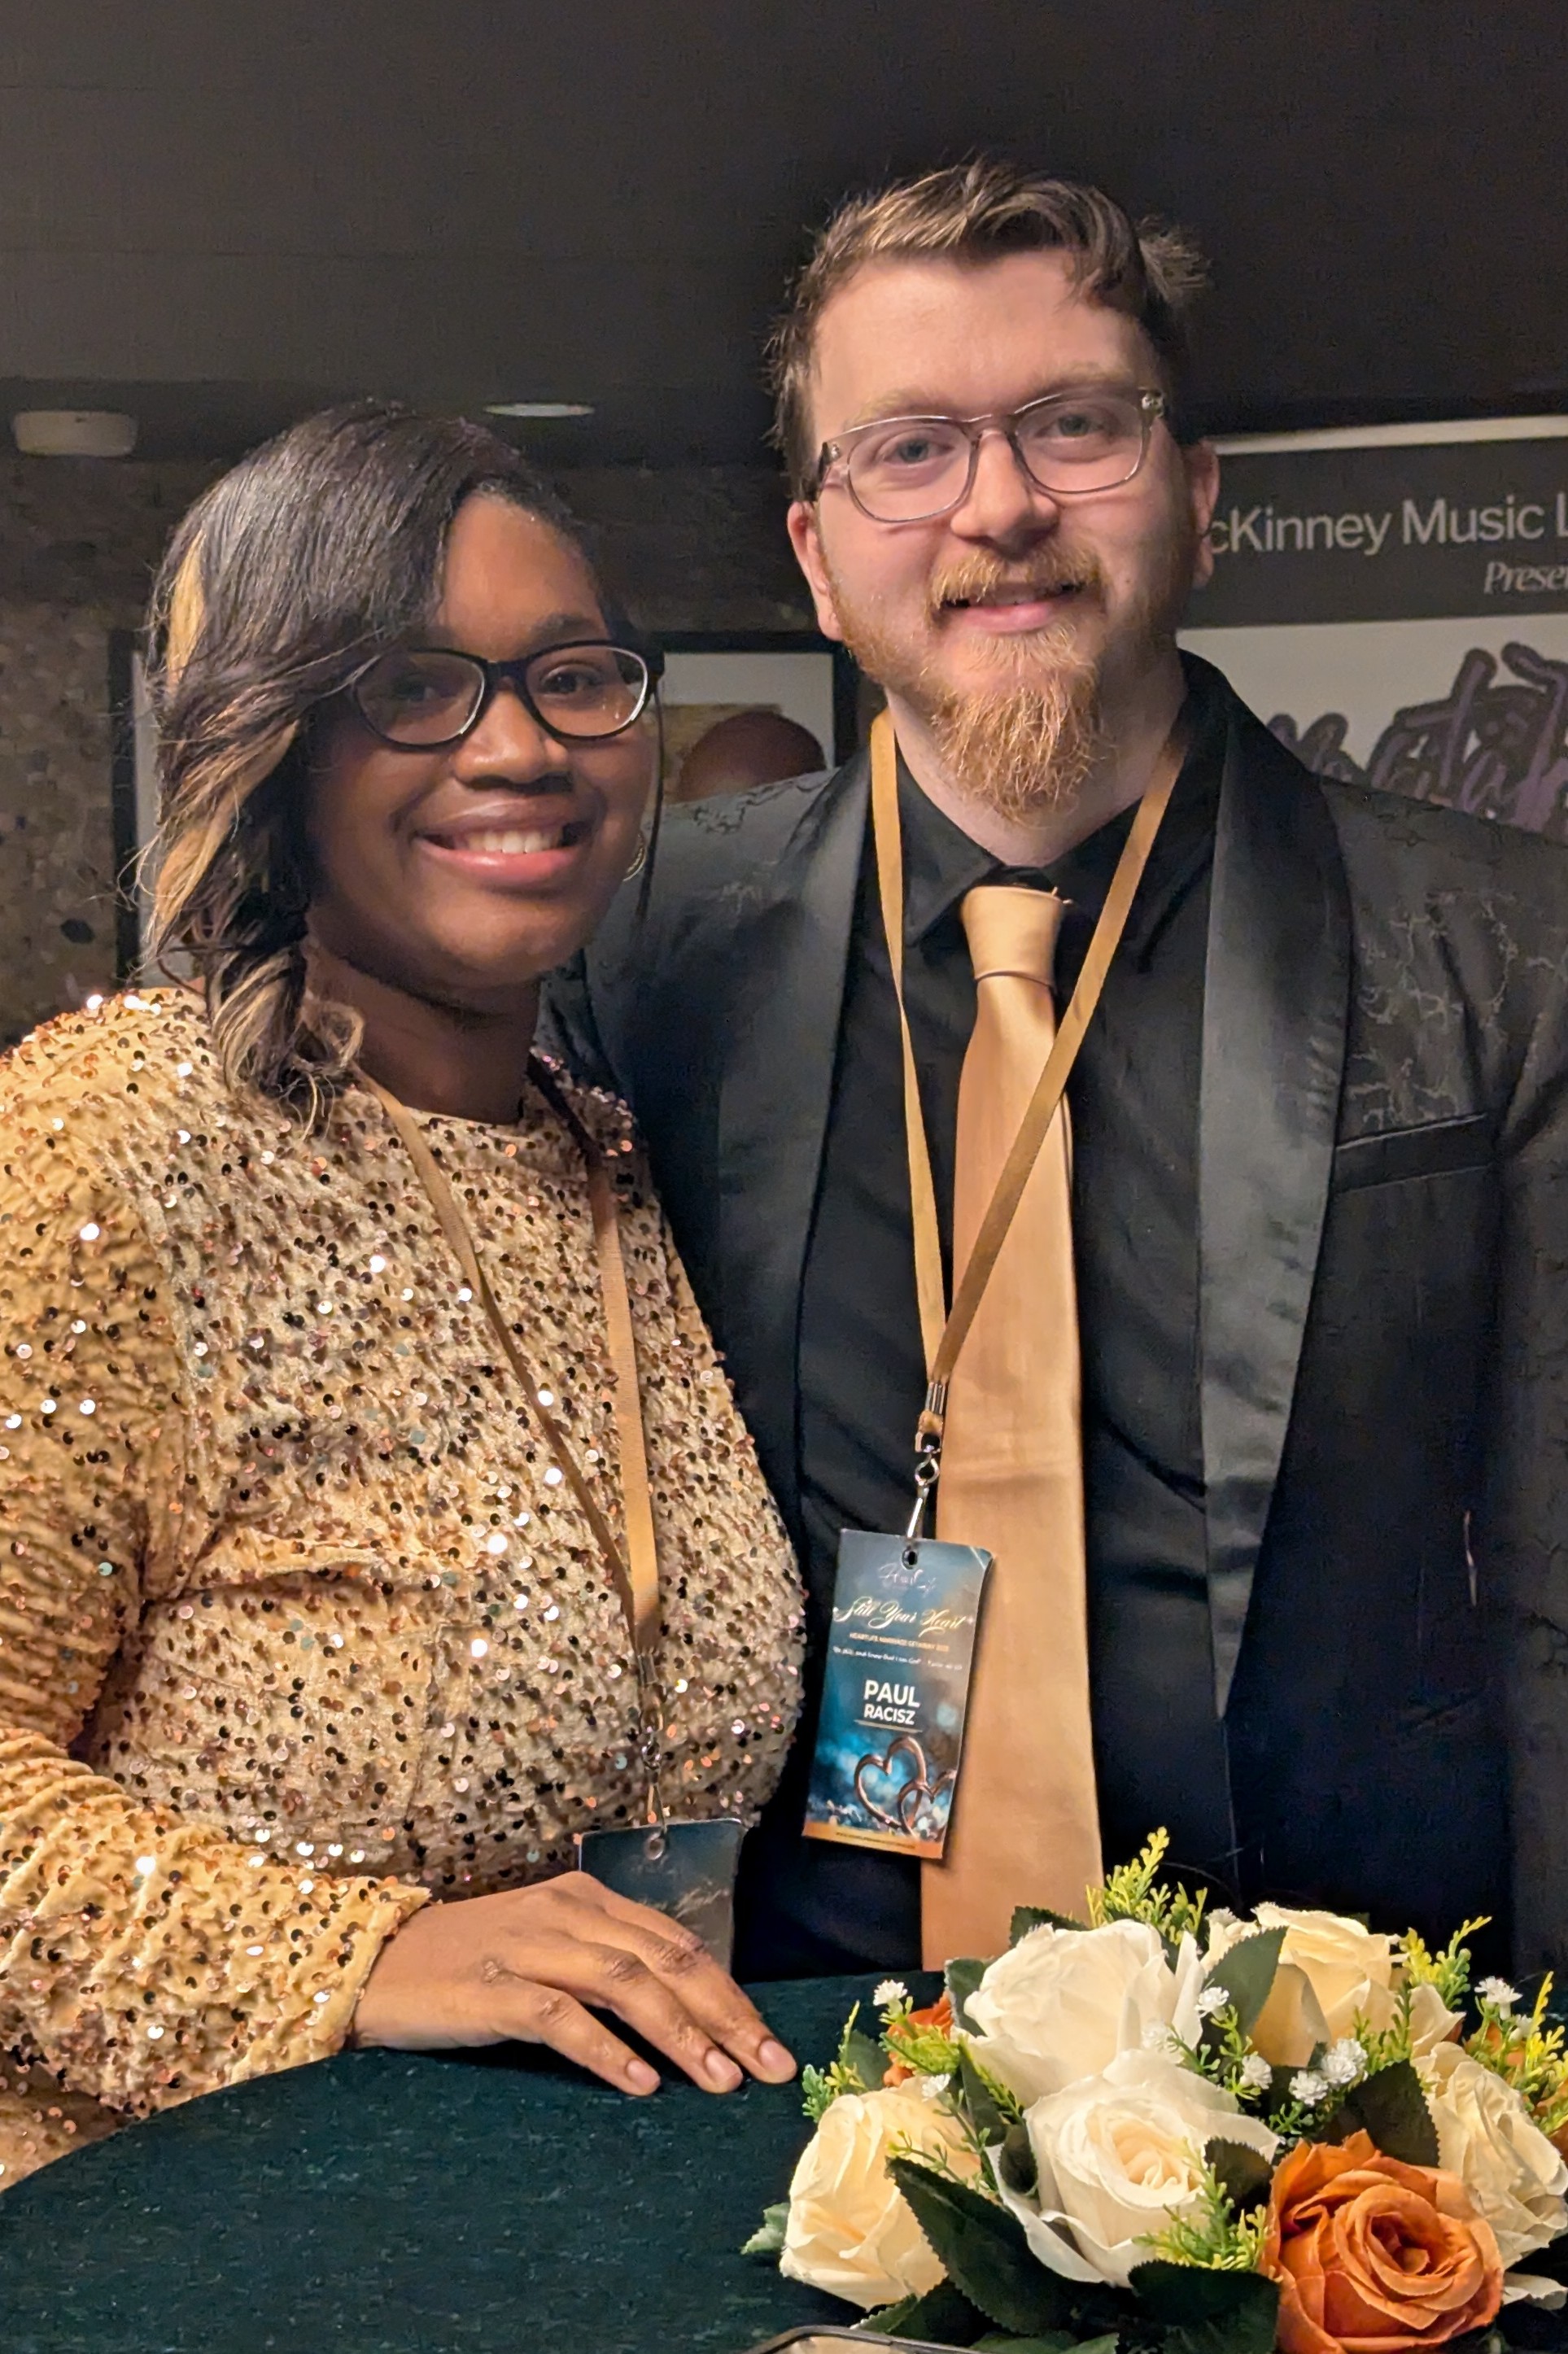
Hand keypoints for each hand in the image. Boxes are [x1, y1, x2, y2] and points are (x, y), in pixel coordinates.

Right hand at [351, 1870, 795, 2097]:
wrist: (374, 1962)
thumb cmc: (467, 1966)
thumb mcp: (547, 1949)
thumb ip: (606, 1967)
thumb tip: (686, 2016)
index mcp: (586, 1900)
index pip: (677, 1944)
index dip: (729, 1993)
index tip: (771, 2042)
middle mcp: (565, 1913)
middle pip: (665, 1961)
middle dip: (725, 2016)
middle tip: (769, 2069)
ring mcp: (528, 1947)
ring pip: (625, 1983)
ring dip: (680, 2034)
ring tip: (719, 2081)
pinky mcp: (491, 1988)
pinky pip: (560, 2017)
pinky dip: (606, 2050)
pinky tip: (639, 2083)